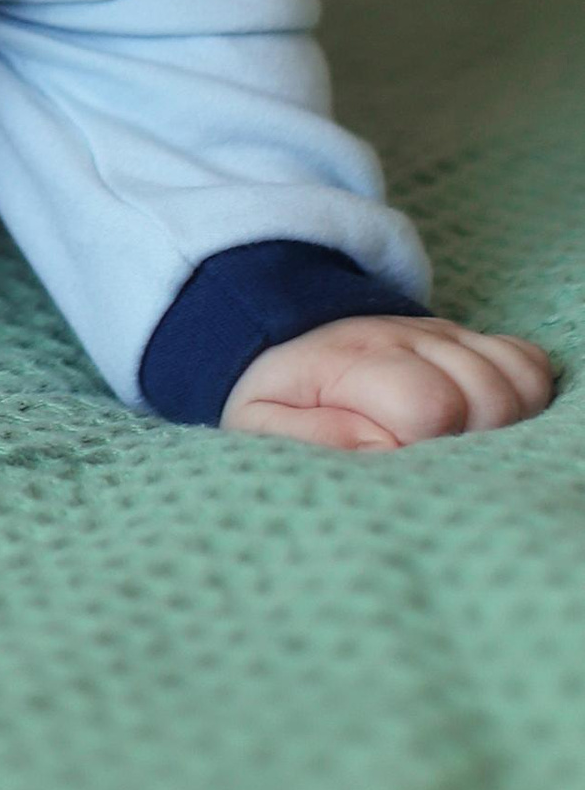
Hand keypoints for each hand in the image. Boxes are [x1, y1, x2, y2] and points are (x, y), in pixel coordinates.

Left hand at [221, 313, 554, 449]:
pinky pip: (529, 367)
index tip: (393, 457)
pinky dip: (520, 397)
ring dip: (497, 422)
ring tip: (452, 438)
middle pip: (488, 397)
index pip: (428, 404)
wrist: (288, 332)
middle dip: (468, 439)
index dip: (421, 444)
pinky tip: (478, 417)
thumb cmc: (280, 394)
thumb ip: (309, 438)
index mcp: (352, 361)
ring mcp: (443, 337)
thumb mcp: (260, 422)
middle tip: (427, 453)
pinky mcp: (471, 341)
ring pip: (516, 383)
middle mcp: (406, 338)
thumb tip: (378, 452)